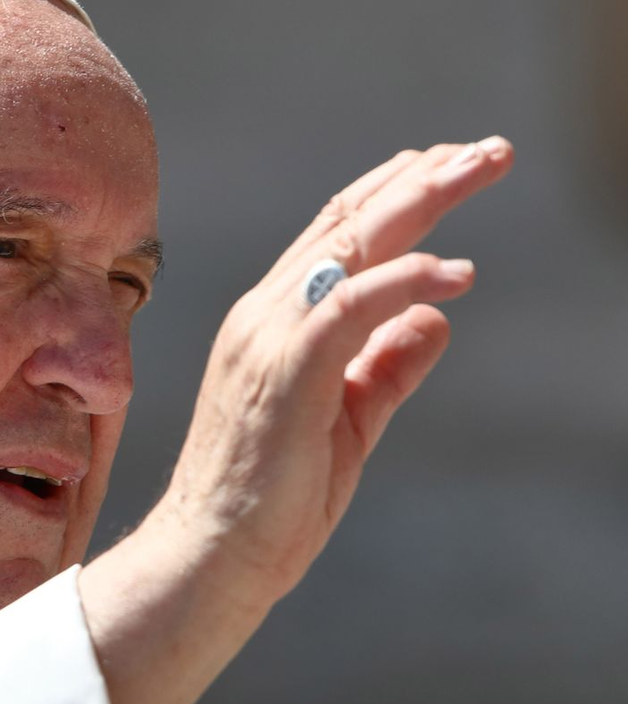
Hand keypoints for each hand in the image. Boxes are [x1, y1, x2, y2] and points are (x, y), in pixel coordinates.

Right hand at [161, 135, 513, 604]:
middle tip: (490, 148)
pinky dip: (405, 280)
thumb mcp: (349, 420)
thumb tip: (436, 317)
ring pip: (349, 244)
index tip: (449, 165)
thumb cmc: (274, 496)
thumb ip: (386, 365)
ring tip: (482, 167)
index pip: (335, 235)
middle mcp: (265, 314)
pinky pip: (349, 305)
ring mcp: (267, 336)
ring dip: (422, 200)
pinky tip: (457, 273)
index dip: (394, 193)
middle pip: (349, 222)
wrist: (213, 554)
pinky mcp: (283, 369)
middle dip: (423, 177)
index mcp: (273, 322)